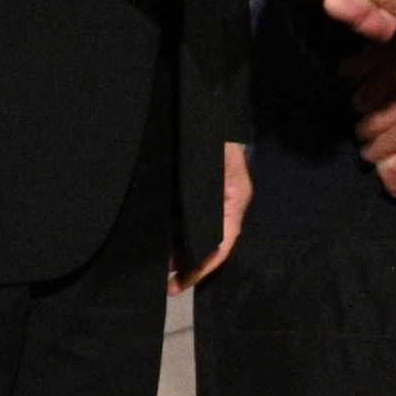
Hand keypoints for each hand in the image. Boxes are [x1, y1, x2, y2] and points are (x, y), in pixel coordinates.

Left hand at [171, 141, 250, 292]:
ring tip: (161, 267)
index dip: (201, 268)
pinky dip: (179, 233)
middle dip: (190, 265)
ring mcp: (215, 200)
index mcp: (234, 202)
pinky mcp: (200, 193)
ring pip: (200, 234)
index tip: (179, 283)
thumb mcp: (211, 168)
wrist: (209, 112)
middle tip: (167, 283)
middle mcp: (227, 206)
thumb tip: (198, 236)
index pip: (221, 246)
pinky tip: (162, 241)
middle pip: (211, 244)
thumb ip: (206, 197)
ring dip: (183, 251)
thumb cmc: (214, 139)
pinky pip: (192, 220)